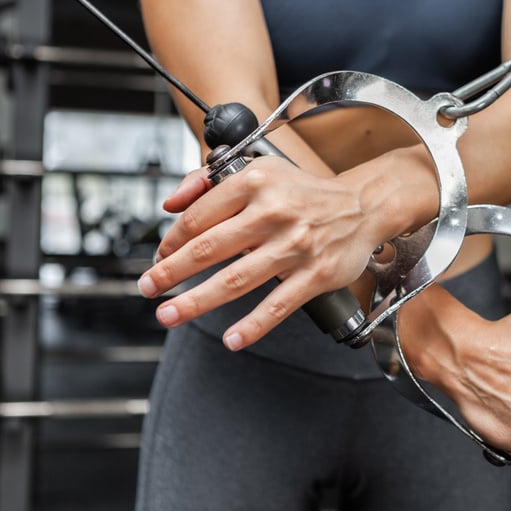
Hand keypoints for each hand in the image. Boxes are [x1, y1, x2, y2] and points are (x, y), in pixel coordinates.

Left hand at [137, 157, 384, 347]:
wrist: (362, 205)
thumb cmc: (302, 193)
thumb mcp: (258, 171)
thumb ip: (208, 183)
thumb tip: (170, 205)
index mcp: (254, 183)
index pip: (199, 216)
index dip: (172, 241)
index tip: (160, 257)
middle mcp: (273, 212)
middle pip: (209, 248)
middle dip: (171, 273)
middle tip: (148, 288)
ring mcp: (295, 246)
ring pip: (236, 280)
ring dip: (197, 302)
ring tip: (169, 315)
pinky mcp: (315, 274)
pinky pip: (278, 305)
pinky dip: (253, 325)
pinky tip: (231, 339)